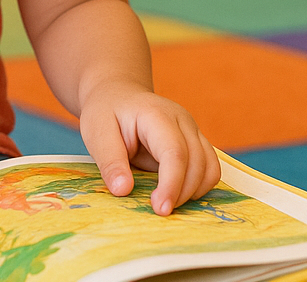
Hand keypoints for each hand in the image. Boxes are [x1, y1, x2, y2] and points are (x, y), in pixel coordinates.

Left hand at [78, 81, 220, 215]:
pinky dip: (198, 186)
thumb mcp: (97, 133)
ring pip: (209, 168)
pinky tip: (177, 193)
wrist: (118, 95)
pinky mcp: (196, 141)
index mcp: (156, 114)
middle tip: (158, 210)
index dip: (172, 184)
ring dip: (192, 192)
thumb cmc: (106, 112)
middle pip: (196, 163)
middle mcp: (182, 120)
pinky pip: (210, 169)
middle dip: (181, 193)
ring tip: (165, 201)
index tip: (160, 209)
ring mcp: (193, 130)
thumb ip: (110, 161)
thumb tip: (123, 190)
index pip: (175, 152)